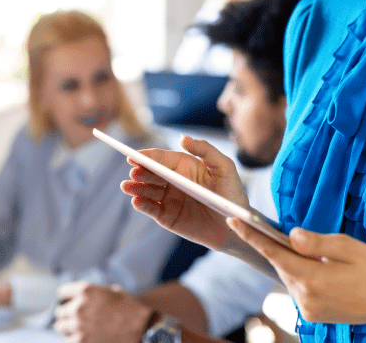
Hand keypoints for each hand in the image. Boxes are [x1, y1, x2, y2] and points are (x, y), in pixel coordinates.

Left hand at [53, 282, 152, 342]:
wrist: (141, 329)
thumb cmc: (131, 310)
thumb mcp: (115, 292)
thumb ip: (99, 292)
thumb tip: (95, 294)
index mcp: (86, 290)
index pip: (62, 292)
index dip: (67, 297)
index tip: (70, 302)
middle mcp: (78, 307)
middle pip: (59, 311)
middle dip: (67, 315)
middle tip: (76, 318)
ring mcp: (78, 326)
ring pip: (60, 327)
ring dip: (68, 328)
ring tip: (78, 330)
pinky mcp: (80, 342)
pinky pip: (67, 340)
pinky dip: (73, 340)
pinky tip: (83, 338)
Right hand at [122, 135, 247, 250]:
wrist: (237, 226)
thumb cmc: (232, 194)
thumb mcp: (225, 167)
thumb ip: (206, 150)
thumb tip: (182, 138)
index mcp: (184, 166)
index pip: (162, 158)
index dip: (147, 156)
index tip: (134, 155)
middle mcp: (173, 181)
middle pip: (151, 173)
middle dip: (140, 171)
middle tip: (134, 172)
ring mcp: (169, 199)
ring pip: (147, 190)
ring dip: (136, 187)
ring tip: (128, 186)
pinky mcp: (167, 217)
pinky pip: (151, 209)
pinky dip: (142, 205)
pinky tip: (136, 201)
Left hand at [227, 219, 365, 325]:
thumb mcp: (347, 246)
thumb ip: (315, 241)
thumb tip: (290, 235)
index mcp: (312, 278)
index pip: (273, 253)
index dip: (252, 236)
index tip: (233, 222)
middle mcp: (306, 298)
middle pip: (281, 266)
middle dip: (278, 249)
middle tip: (279, 232)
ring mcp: (309, 310)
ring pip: (290, 278)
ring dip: (294, 264)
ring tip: (315, 255)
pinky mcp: (314, 315)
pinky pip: (299, 289)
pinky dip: (302, 276)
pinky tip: (318, 269)